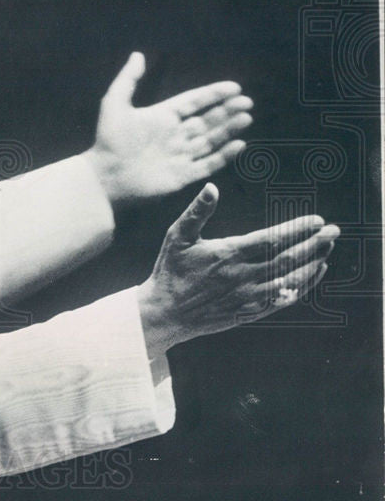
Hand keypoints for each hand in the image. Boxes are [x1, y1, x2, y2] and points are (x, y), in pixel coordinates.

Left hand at [86, 52, 252, 206]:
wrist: (104, 177)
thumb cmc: (107, 141)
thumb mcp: (114, 104)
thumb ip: (128, 79)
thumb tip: (138, 54)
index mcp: (162, 117)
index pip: (193, 102)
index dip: (213, 94)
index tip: (234, 87)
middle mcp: (174, 135)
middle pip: (207, 121)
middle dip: (227, 111)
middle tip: (246, 102)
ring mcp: (179, 156)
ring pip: (210, 140)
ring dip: (228, 130)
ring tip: (245, 118)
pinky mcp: (182, 176)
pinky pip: (208, 164)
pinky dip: (224, 155)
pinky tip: (239, 144)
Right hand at [138, 183, 338, 354]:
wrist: (165, 313)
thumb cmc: (170, 271)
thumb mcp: (177, 236)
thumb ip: (196, 211)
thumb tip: (211, 187)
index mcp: (227, 254)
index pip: (271, 239)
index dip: (296, 229)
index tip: (316, 220)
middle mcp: (242, 276)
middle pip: (288, 258)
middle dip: (314, 244)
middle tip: (335, 231)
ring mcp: (248, 296)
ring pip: (290, 279)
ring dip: (313, 264)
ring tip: (329, 249)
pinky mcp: (249, 312)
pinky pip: (283, 299)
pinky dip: (303, 286)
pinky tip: (314, 274)